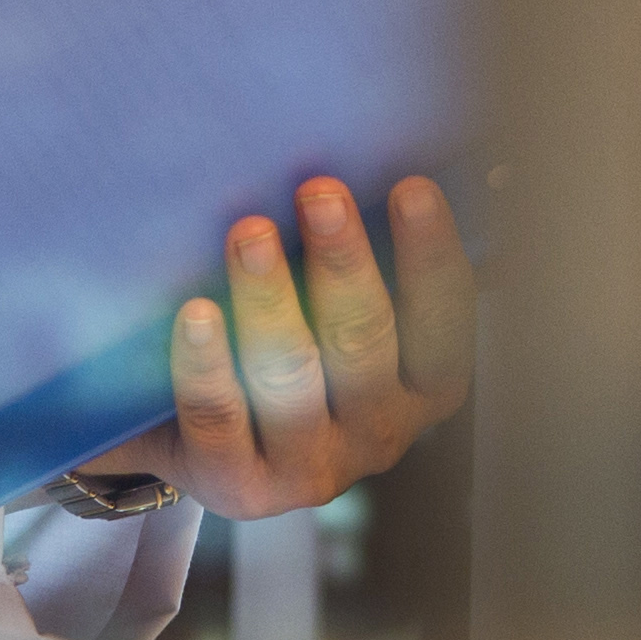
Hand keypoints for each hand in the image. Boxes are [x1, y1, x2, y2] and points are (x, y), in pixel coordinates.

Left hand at [79, 172, 476, 522]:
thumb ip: (362, 264)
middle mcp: (380, 435)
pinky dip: (208, 364)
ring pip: (291, 378)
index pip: (444, 324)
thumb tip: (370, 152)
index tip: (410, 186)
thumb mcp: (344, 320)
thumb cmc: (295, 353)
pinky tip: (196, 313)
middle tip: (318, 191)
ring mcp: (310, 469)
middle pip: (364, 343)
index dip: (431, 255)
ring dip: (270, 299)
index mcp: (424, 388)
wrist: (205, 446)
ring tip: (249, 234)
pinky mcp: (241, 487)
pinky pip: (220, 418)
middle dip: (342, 262)